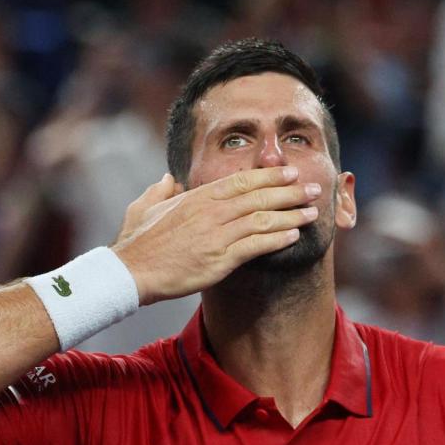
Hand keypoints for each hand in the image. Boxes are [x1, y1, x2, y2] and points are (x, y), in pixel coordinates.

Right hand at [111, 167, 320, 304]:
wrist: (130, 271)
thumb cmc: (136, 242)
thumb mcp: (144, 206)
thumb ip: (160, 190)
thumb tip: (168, 179)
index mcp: (197, 197)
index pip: (242, 181)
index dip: (270, 176)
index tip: (290, 173)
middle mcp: (211, 211)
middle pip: (259, 196)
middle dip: (290, 192)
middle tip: (313, 189)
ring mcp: (216, 234)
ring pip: (263, 219)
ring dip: (291, 215)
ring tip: (312, 213)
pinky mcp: (219, 259)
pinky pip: (255, 246)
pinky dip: (277, 240)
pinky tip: (293, 237)